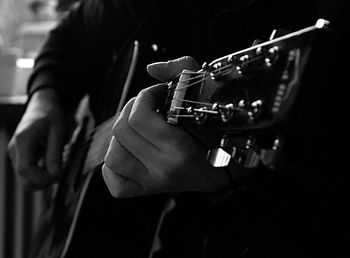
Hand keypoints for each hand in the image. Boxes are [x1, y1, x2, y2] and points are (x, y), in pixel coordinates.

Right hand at [7, 88, 66, 189]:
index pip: (25, 169)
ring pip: (26, 180)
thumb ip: (55, 152)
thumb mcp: (58, 130)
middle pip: (24, 179)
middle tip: (60, 173)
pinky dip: (40, 175)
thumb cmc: (51, 116)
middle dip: (44, 182)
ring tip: (57, 168)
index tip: (58, 174)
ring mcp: (15, 155)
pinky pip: (28, 175)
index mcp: (23, 140)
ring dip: (43, 180)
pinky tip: (51, 166)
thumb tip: (55, 174)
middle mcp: (14, 150)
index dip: (42, 177)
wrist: (41, 107)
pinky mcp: (19, 158)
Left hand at [102, 56, 231, 197]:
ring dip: (121, 137)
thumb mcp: (211, 97)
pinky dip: (115, 167)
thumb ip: (183, 72)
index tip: (161, 94)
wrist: (234, 170)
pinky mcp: (149, 190)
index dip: (146, 96)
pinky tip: (130, 153)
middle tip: (150, 107)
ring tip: (139, 129)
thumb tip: (152, 69)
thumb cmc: (225, 134)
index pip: (138, 117)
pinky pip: (115, 183)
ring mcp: (155, 182)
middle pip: (121, 131)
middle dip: (132, 109)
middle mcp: (164, 169)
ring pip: (112, 156)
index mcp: (180, 149)